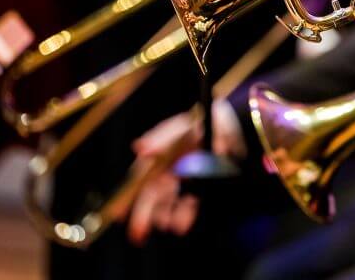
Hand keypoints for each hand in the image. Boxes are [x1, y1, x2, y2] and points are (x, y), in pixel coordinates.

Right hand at [125, 101, 247, 243]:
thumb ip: (162, 137)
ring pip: (169, 204)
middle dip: (143, 216)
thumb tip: (139, 148)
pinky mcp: (203, 188)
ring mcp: (186, 181)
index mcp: (160, 156)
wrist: (237, 124)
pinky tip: (183, 222)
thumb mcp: (183, 125)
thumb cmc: (204, 120)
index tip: (117, 215)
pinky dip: (185, 214)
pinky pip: (190, 205)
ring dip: (166, 216)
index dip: (127, 197)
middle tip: (138, 233)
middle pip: (152, 196)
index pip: (138, 179)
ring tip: (171, 224)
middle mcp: (170, 171)